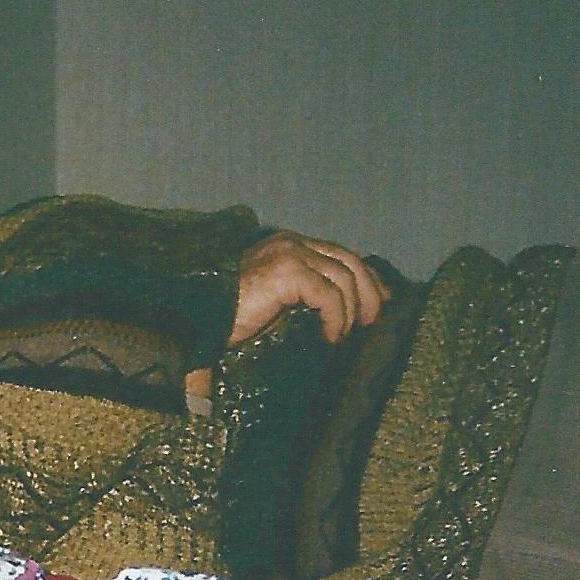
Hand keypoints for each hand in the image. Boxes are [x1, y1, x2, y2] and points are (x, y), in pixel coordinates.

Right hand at [230, 230, 390, 346]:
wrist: (200, 320)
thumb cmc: (231, 318)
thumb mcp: (277, 303)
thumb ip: (305, 297)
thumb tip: (342, 314)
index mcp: (289, 246)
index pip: (340, 255)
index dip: (366, 277)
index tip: (379, 303)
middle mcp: (292, 243)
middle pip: (349, 261)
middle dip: (369, 292)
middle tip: (370, 321)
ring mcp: (290, 254)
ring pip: (343, 278)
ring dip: (350, 311)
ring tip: (342, 334)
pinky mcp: (287, 271)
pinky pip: (329, 294)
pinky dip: (336, 317)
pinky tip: (330, 335)